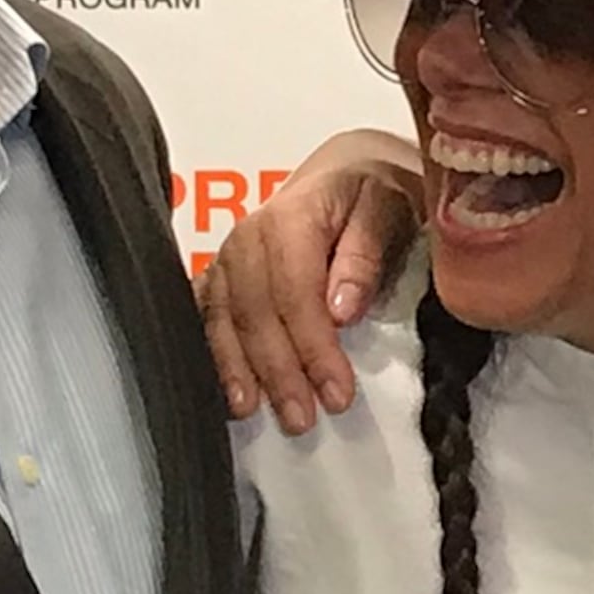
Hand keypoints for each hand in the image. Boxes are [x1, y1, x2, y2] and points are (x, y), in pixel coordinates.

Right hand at [201, 130, 429, 432]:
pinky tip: (222, 389)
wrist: (350, 175)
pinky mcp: (219, 274)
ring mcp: (227, 255)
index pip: (295, 290)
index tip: (337, 393)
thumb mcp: (389, 211)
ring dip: (235, 368)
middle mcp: (248, 235)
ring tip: (250, 412)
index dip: (313, 346)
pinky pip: (205, 315)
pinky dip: (211, 353)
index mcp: (292, 215)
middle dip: (276, 369)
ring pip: (221, 316)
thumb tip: (342, 309)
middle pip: (253, 310)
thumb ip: (366, 255)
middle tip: (301, 418)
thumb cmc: (373, 196)